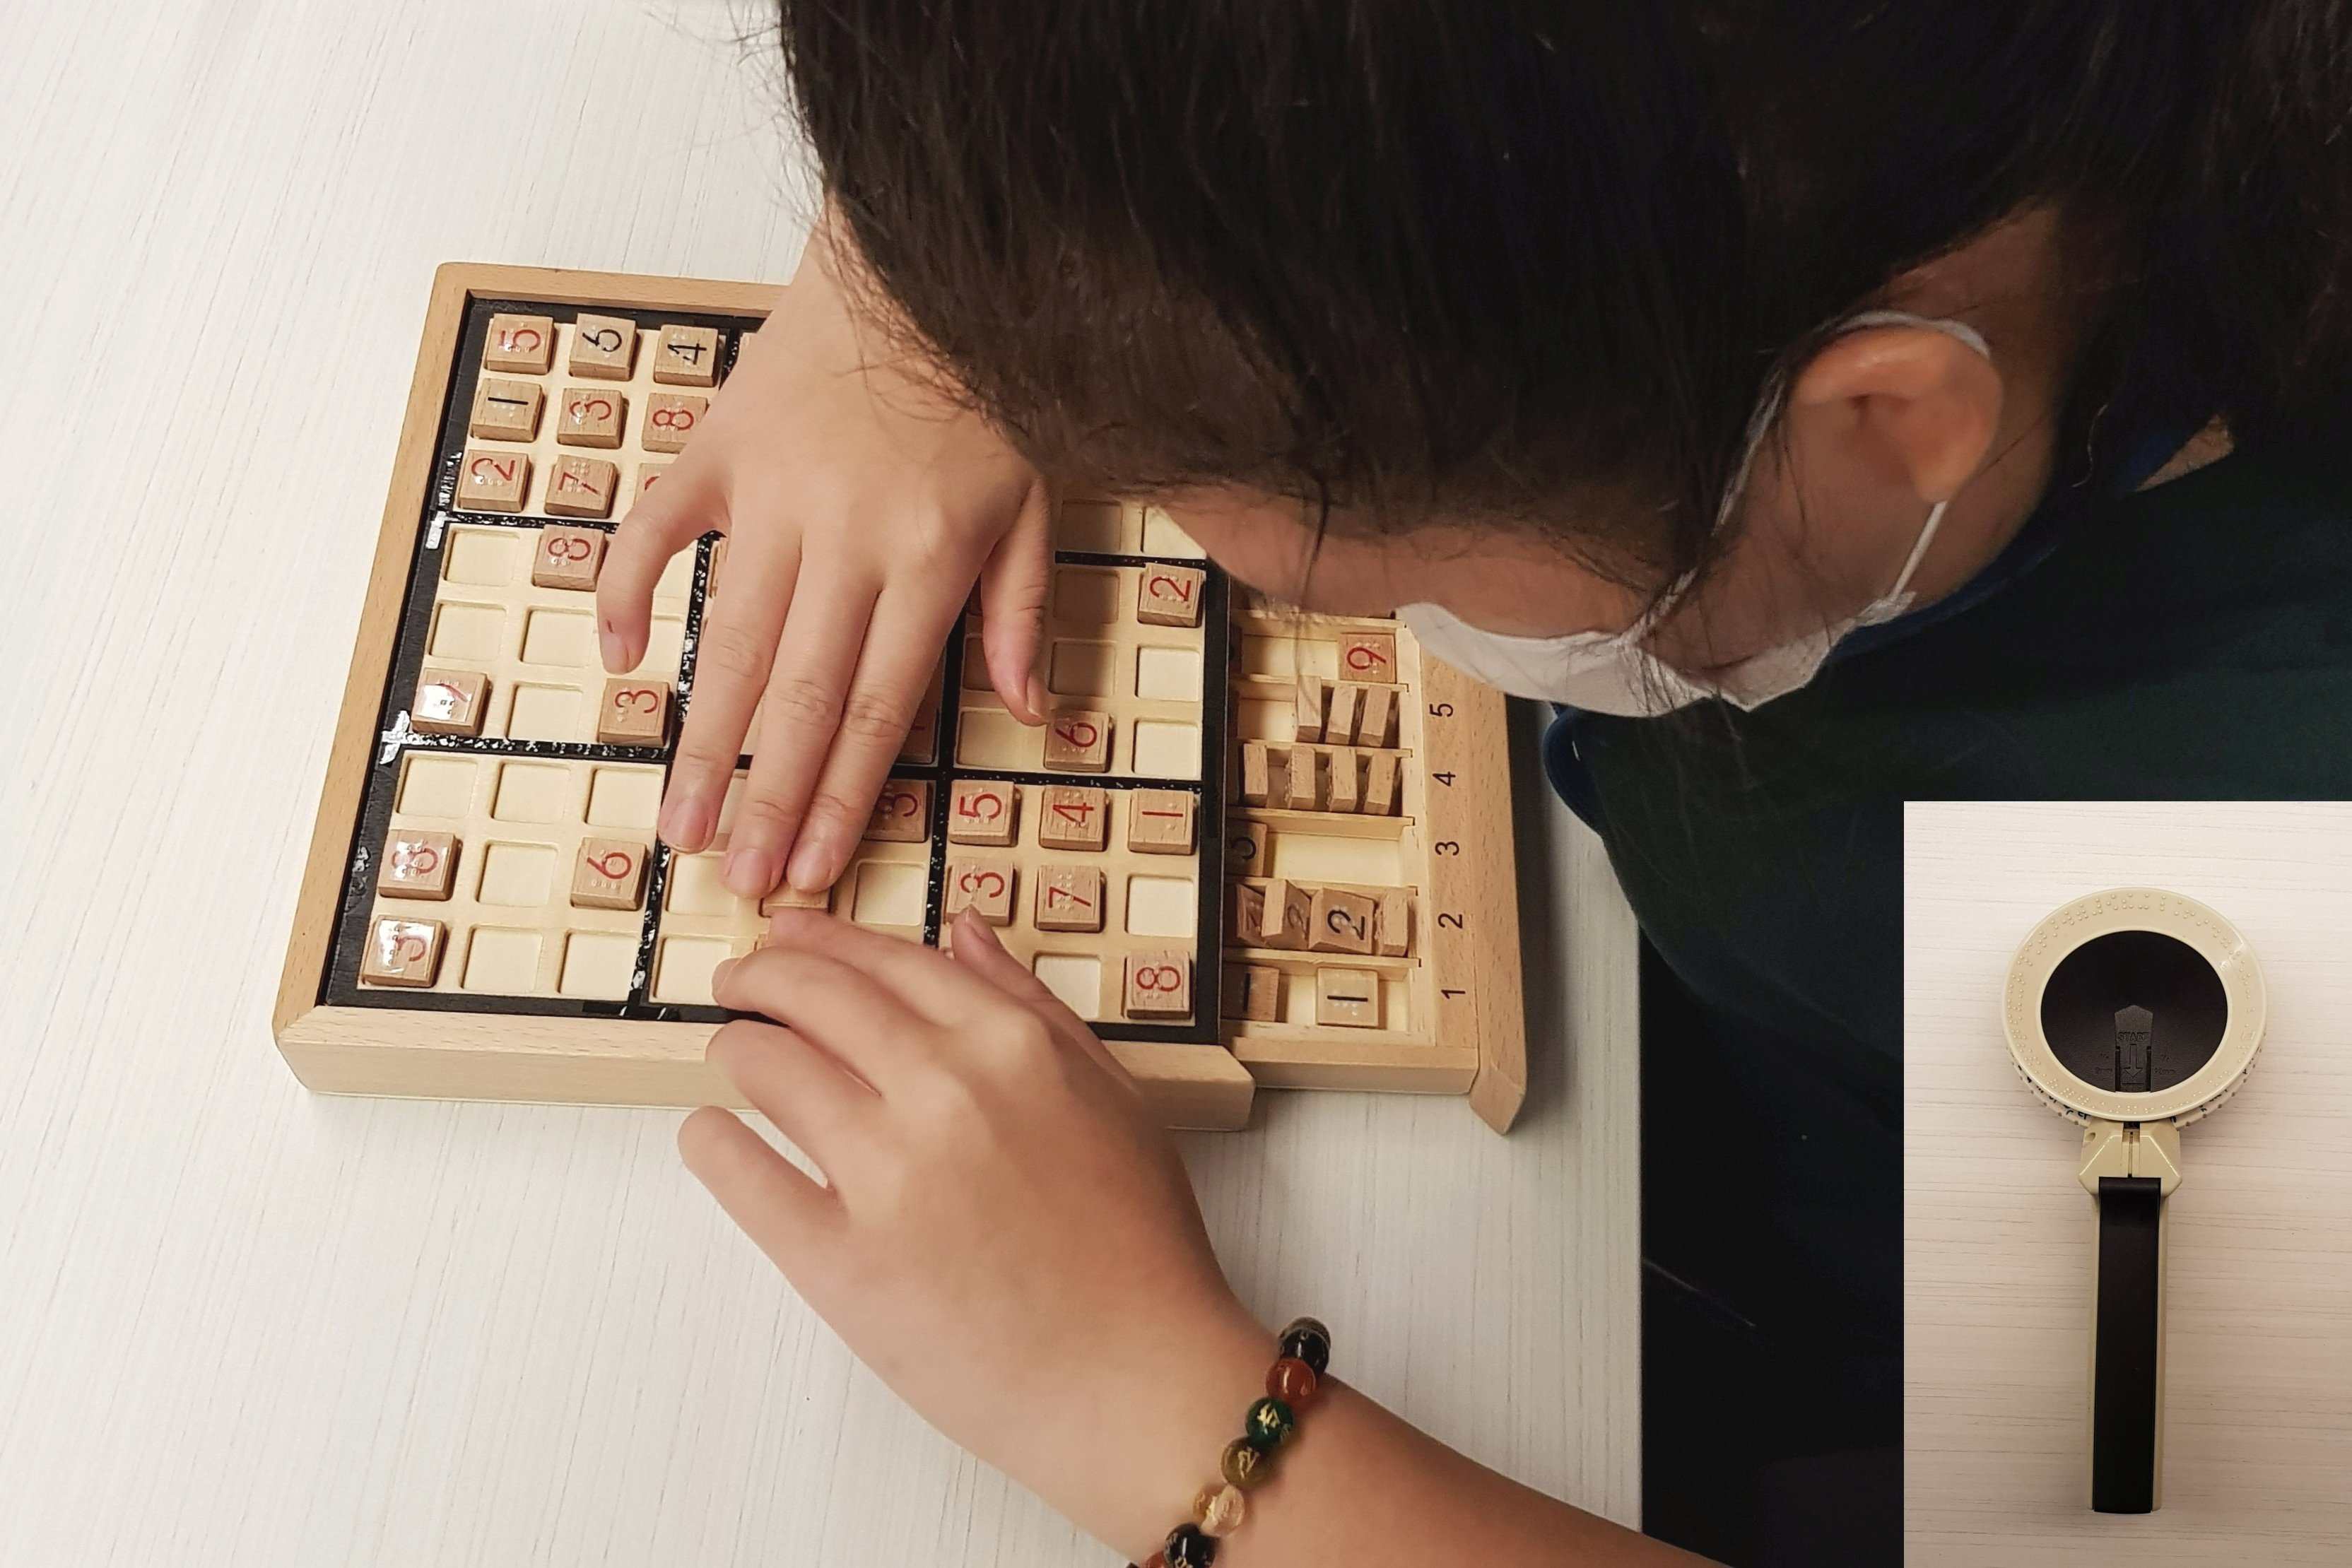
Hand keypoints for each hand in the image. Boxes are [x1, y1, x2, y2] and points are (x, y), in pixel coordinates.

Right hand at [598, 213, 1051, 898]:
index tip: (812, 870)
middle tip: (734, 879)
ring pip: (726, 639)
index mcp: (927, 562)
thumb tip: (1027, 713)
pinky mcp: (718, 447)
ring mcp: (770, 495)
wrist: (925, 261)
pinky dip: (625, 588)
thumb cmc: (987, 387)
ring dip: (700, 739)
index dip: (843, 800)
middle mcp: (843, 541)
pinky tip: (618, 660)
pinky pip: (654, 527)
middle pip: (797, 697)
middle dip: (765, 800)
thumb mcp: (1040, 498)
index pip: (877, 710)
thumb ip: (1024, 609)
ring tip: (675, 822)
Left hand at [681, 911, 1271, 1558]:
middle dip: (759, 979)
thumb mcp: (1113, 1096)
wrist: (1138, 1382)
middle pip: (810, 998)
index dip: (822, 941)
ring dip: (734, 1052)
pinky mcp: (838, 1262)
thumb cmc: (1137, 1251)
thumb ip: (1032, 1006)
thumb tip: (962, 934)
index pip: (887, 961)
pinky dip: (712, 1144)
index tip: (788, 938)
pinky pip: (739, 1175)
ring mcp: (885, 1176)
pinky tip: (713, 1137)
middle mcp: (943, 1091)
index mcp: (1011, 1046)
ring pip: (763, 1069)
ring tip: (733, 1061)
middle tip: (737, 985)